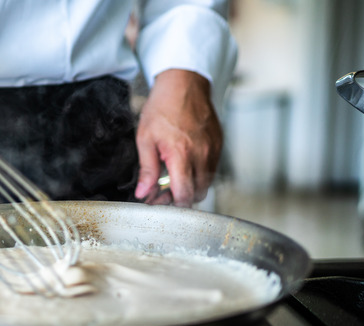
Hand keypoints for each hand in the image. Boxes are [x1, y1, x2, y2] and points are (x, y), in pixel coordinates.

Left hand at [134, 69, 222, 206]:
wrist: (184, 83)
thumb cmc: (163, 107)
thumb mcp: (145, 138)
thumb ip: (147, 170)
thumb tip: (143, 193)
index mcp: (181, 154)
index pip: (184, 194)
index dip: (171, 203)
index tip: (159, 199)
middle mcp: (202, 154)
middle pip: (197, 194)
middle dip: (180, 197)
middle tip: (164, 190)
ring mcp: (213, 150)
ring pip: (206, 184)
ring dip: (191, 186)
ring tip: (174, 176)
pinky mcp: (219, 145)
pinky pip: (212, 169)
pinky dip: (200, 173)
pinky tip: (186, 163)